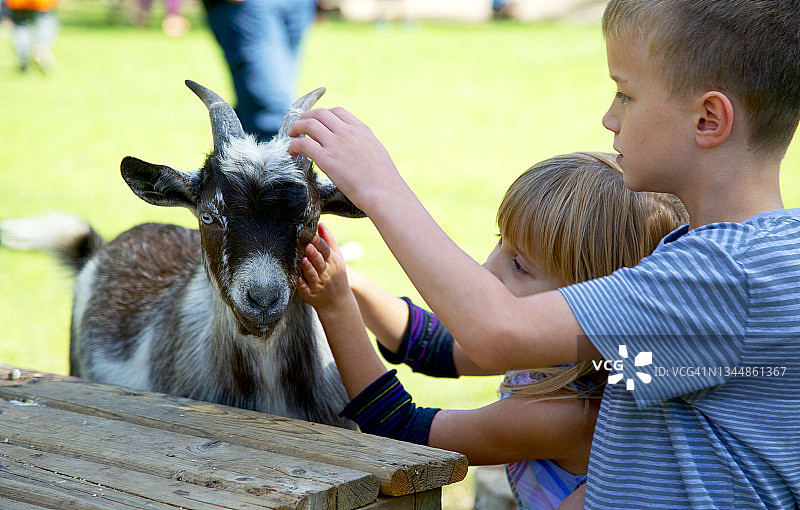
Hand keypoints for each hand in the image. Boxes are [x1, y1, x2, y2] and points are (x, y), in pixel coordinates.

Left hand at [288, 108, 406, 213]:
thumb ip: (362, 144)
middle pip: (320, 114)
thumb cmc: (384, 180)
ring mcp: (336, 144)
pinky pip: (303, 144)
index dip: (323, 115)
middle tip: (299, 126)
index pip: (337, 112)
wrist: (384, 193)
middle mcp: (347, 132)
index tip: (317, 122)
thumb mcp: (376, 152)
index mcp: (361, 129)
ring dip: (296, 127)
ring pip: (308, 124)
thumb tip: (354, 150)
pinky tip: (291, 153)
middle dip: (306, 117)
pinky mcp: (326, 159)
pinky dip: (293, 145)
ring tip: (292, 135)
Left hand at [297, 223, 350, 309]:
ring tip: (303, 260)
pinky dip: (301, 283)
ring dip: (308, 268)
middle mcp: (326, 273)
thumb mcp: (337, 258)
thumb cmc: (336, 274)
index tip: (312, 234)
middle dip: (314, 254)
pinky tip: (297, 278)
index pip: (326, 250)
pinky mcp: (309, 293)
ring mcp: (318, 284)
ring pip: (312, 275)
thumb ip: (329, 241)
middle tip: (307, 246)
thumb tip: (321, 224)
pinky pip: (305, 288)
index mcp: (332, 262)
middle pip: (319, 262)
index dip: (319, 243)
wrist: (338, 301)